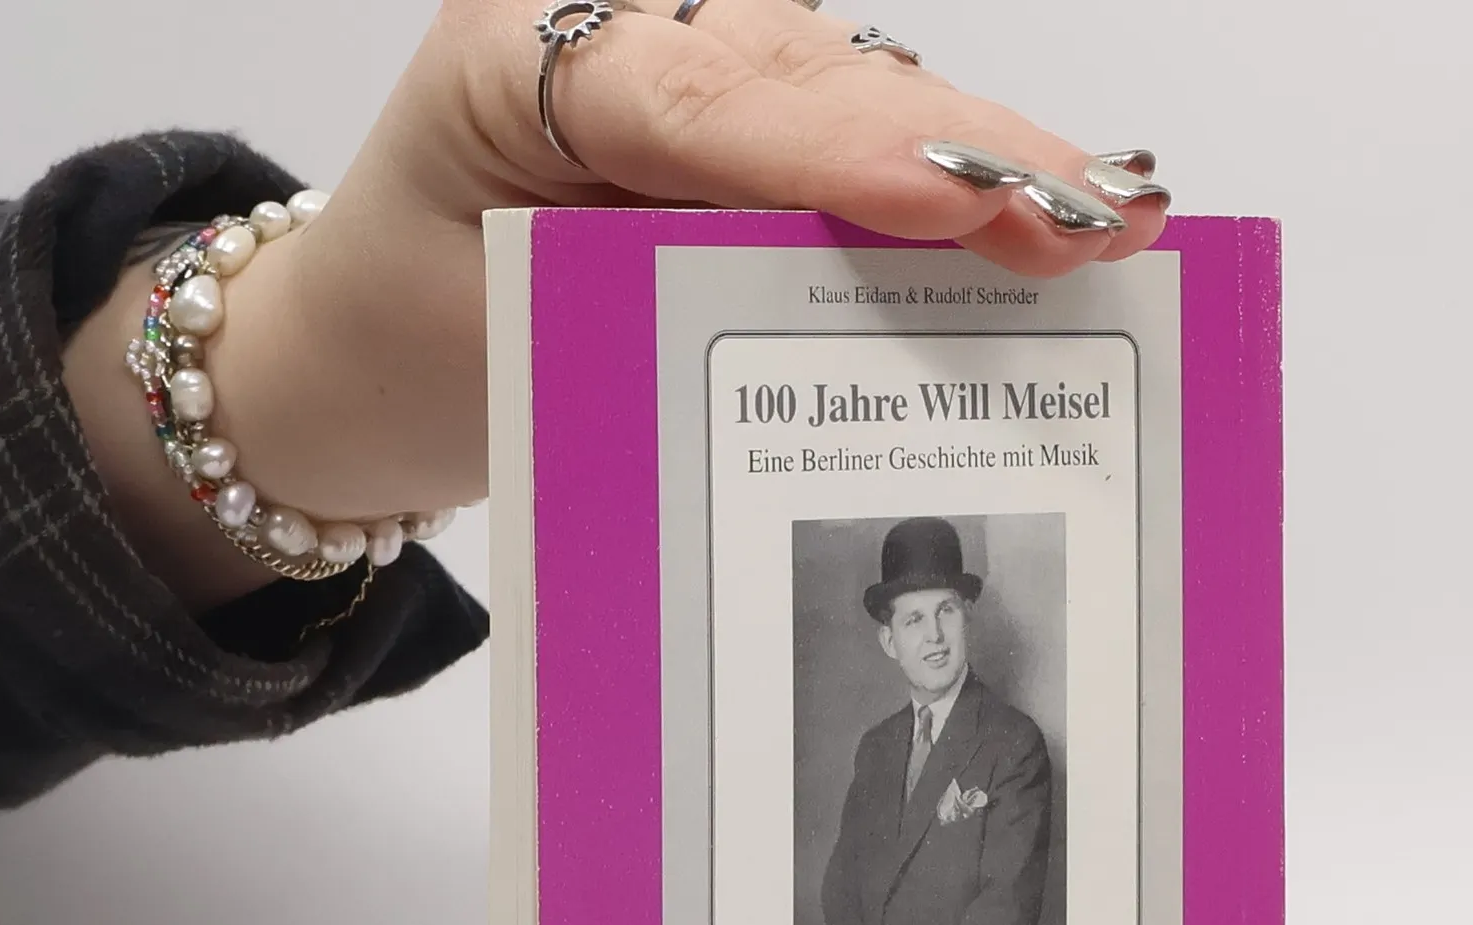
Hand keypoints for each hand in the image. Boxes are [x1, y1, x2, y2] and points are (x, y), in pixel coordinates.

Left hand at [64, 0, 1168, 608]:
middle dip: (959, 153)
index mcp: (517, 61)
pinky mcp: (729, 107)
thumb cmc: (416, 344)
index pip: (698, 99)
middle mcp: (610, 28)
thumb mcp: (508, 345)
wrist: (365, 342)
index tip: (958, 208)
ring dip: (983, 159)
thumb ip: (655, 306)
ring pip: (853, 92)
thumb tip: (842, 320)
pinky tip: (1041, 206)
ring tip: (1106, 217)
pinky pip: (850, 128)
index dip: (840, 152)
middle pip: (809, 78)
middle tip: (1099, 218)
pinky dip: (948, 177)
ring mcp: (680, 54)